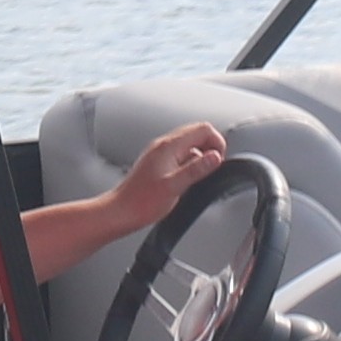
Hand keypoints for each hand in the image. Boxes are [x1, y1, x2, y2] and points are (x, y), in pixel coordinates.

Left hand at [112, 123, 231, 216]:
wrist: (121, 211)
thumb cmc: (142, 202)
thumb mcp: (175, 186)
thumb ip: (197, 170)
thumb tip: (215, 157)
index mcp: (168, 146)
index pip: (203, 129)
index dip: (217, 143)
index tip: (219, 161)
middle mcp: (164, 145)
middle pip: (197, 133)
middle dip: (211, 149)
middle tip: (211, 169)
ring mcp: (161, 154)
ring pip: (190, 145)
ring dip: (200, 157)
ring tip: (197, 178)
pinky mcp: (159, 163)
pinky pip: (181, 156)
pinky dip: (190, 164)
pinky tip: (186, 182)